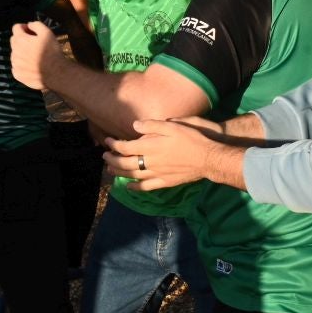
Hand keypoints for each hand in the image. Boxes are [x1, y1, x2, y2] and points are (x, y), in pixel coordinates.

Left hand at [9, 21, 63, 89]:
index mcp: (20, 40)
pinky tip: (32, 65)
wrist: (55, 73)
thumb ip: (36, 24)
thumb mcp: (47, 33)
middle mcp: (14, 52)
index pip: (16, 27)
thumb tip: (29, 24)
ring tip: (35, 56)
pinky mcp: (17, 74)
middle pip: (14, 40)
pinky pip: (16, 66)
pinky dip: (22, 64)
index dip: (24, 27)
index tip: (31, 31)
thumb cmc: (52, 52)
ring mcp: (15, 64)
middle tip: (34, 43)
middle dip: (22, 39)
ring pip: (15, 53)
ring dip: (22, 52)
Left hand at [103, 117, 224, 190]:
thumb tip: (135, 125)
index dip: (114, 145)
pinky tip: (129, 186)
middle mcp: (151, 162)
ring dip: (119, 173)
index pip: (126, 147)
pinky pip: (146, 187)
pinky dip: (135, 188)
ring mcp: (157, 174)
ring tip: (110, 170)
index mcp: (151, 146)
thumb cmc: (191, 139)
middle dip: (112, 160)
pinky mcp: (165, 182)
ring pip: (133, 176)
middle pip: (125, 163)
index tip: (107, 141)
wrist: (207, 158)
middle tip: (104, 156)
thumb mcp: (173, 125)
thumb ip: (152, 125)